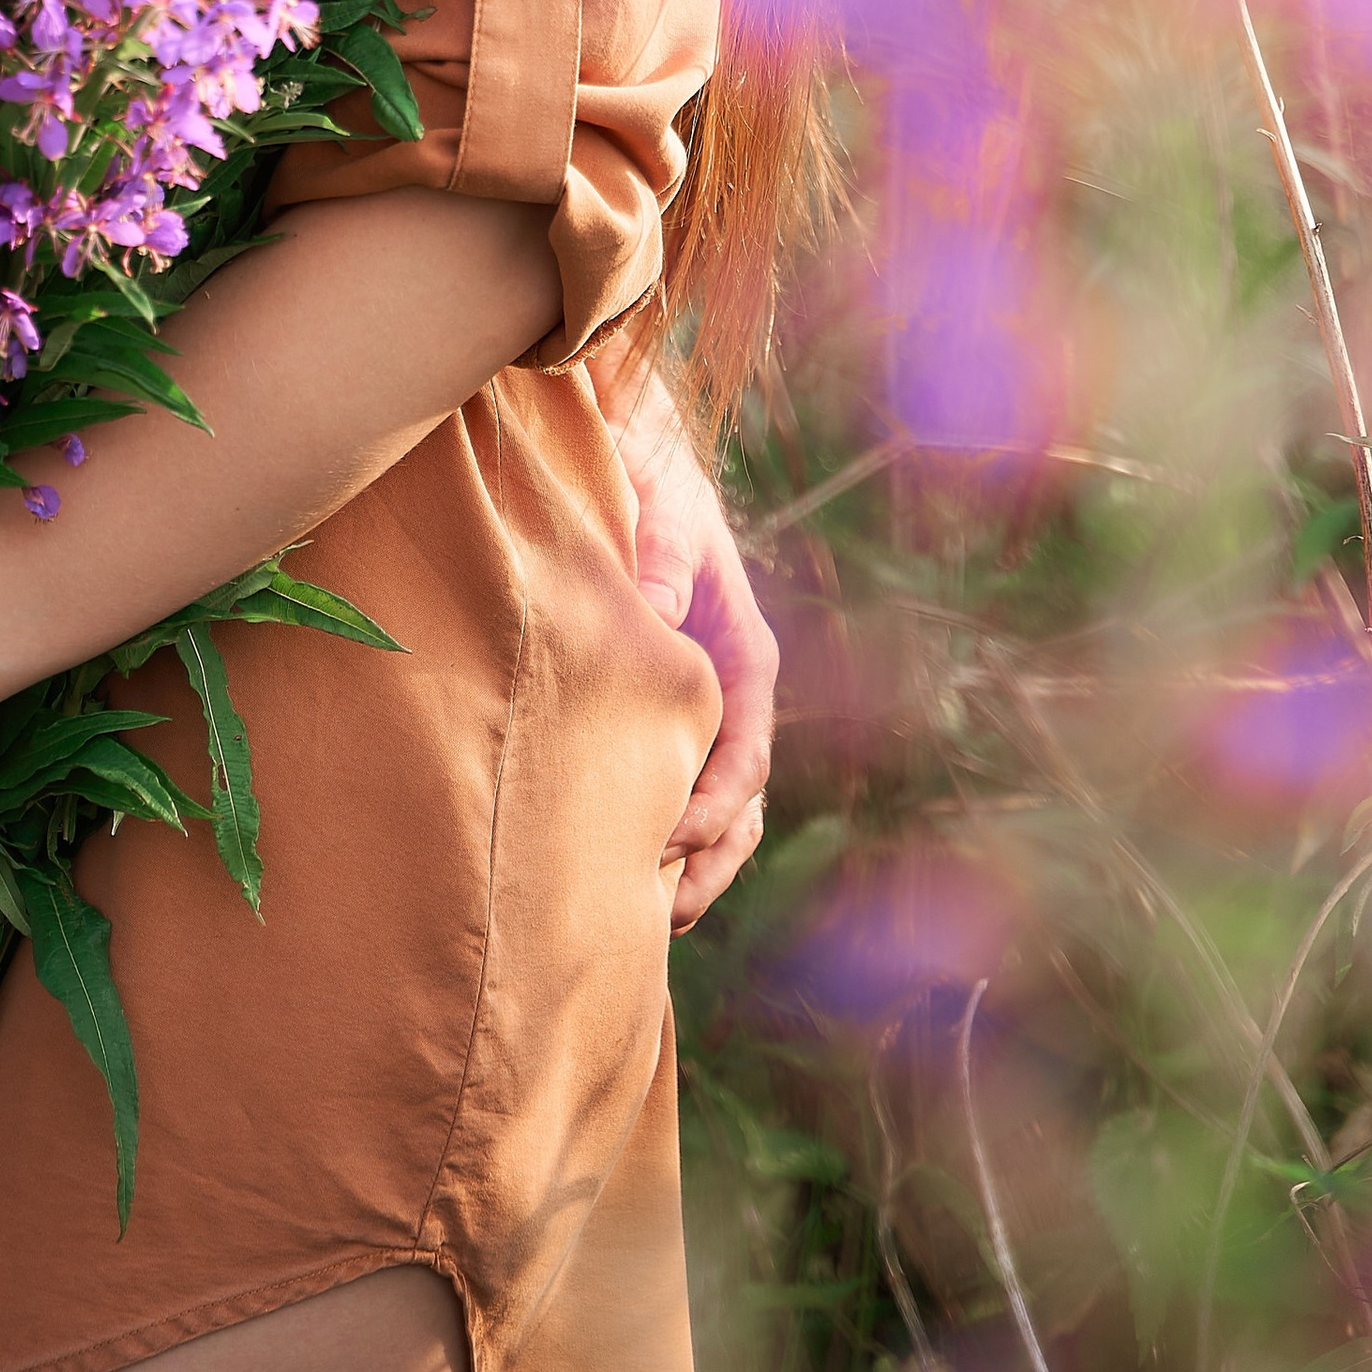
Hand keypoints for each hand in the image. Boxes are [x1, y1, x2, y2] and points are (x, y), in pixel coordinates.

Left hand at [599, 363, 777, 932]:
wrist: (630, 454)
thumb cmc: (649, 483)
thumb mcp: (660, 513)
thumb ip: (658, 558)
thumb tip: (656, 608)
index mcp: (744, 654)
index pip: (746, 752)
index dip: (716, 805)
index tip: (676, 840)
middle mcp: (729, 691)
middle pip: (738, 798)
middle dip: (709, 859)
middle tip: (664, 911)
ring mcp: (699, 705)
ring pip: (713, 804)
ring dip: (691, 860)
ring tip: (651, 916)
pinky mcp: (661, 710)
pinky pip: (675, 782)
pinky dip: (662, 829)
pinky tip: (625, 870)